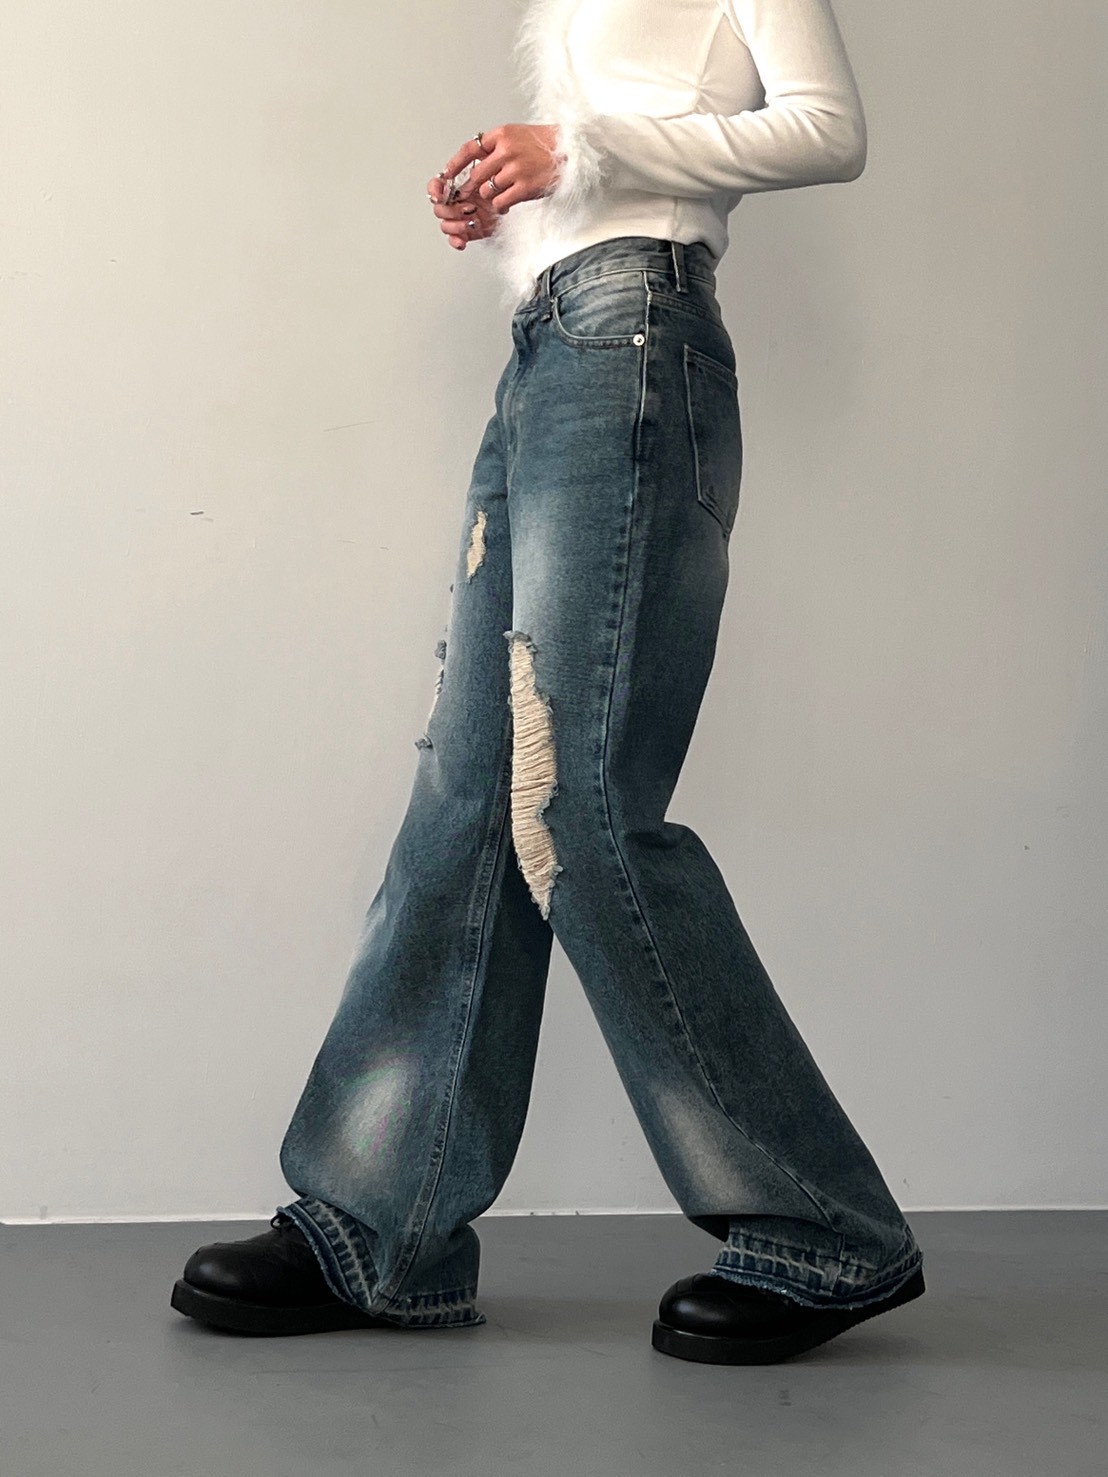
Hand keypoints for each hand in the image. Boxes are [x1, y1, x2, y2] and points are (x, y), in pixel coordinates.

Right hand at [426, 172, 500, 250]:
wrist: (512, 198)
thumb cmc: (499, 183)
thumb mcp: (486, 168)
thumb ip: (471, 169)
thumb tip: (454, 172)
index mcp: (456, 186)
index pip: (436, 186)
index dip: (434, 191)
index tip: (439, 197)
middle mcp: (456, 202)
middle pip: (439, 210)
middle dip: (451, 211)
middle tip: (468, 209)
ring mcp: (461, 218)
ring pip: (446, 225)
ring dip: (455, 226)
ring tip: (471, 223)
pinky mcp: (469, 231)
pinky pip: (456, 239)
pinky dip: (456, 241)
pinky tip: (462, 241)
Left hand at [439, 124, 561, 215]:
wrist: (571, 152)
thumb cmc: (546, 145)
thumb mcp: (518, 135)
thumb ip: (497, 146)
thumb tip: (475, 161)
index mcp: (502, 135)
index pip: (469, 149)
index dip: (455, 164)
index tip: (447, 174)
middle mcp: (506, 150)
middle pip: (476, 175)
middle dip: (474, 187)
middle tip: (476, 193)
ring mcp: (515, 169)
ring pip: (487, 190)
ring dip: (491, 196)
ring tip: (502, 195)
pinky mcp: (524, 187)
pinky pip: (500, 202)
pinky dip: (501, 206)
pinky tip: (508, 203)